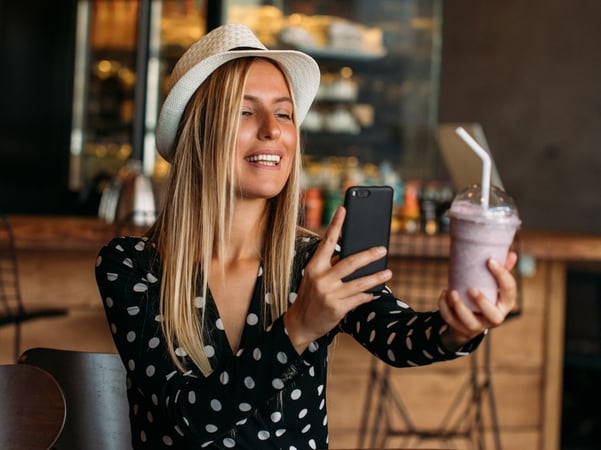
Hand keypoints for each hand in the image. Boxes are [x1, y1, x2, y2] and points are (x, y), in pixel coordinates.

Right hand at [284, 206, 392, 353]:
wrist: (300, 324)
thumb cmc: (310, 297)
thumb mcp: (314, 278)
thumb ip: (330, 266)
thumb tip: (354, 255)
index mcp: (313, 266)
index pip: (326, 242)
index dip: (336, 225)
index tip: (344, 209)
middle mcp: (320, 278)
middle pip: (350, 262)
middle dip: (369, 255)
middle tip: (382, 249)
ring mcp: (329, 294)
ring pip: (359, 283)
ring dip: (376, 277)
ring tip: (388, 272)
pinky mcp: (336, 308)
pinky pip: (359, 298)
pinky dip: (368, 295)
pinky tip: (374, 292)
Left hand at [439, 251, 517, 349]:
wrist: (469, 321)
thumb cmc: (485, 296)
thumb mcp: (494, 285)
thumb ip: (502, 271)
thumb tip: (512, 254)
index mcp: (505, 304)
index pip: (509, 290)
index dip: (502, 275)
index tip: (490, 260)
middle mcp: (495, 318)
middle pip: (494, 316)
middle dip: (482, 303)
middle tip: (471, 289)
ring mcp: (478, 326)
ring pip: (470, 322)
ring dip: (459, 307)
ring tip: (451, 292)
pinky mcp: (461, 328)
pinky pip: (451, 321)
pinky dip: (444, 308)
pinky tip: (443, 294)